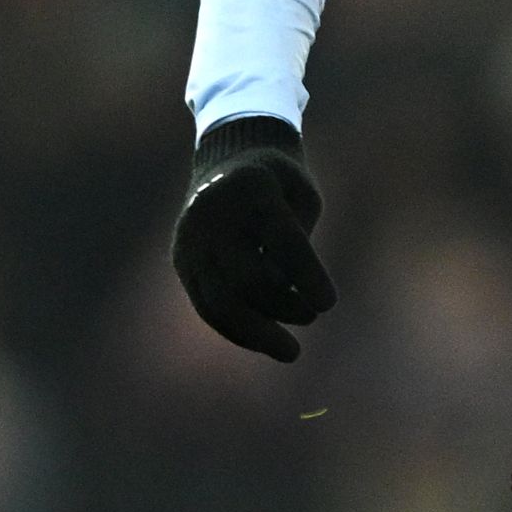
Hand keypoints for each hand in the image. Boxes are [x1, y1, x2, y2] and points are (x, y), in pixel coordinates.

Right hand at [174, 118, 334, 362]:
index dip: (307, 276)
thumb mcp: (301, 195)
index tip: (329, 305)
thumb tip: (296, 300)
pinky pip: (207, 305)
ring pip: (220, 301)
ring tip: (292, 352)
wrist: (227, 158)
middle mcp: (214, 213)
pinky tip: (265, 343)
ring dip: (258, 334)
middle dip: (284, 306)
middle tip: (312, 315)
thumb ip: (301, 242)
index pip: (282, 240)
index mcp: (253, 188)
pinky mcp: (182, 259)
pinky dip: (238, 330)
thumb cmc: (279, 183)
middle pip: (247, 278)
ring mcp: (192, 238)